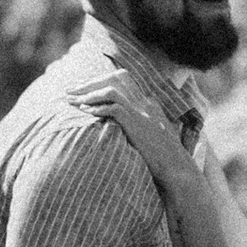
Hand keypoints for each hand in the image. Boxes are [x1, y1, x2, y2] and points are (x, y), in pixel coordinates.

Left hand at [68, 76, 199, 193]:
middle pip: (115, 78)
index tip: (82, 89)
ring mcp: (142, 111)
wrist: (176, 168)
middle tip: (70, 91)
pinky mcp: (138, 123)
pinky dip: (98, 108)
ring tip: (73, 102)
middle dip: (90, 83)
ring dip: (89, 94)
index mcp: (147, 102)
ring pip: (112, 90)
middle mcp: (145, 102)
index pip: (121, 79)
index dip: (99, 82)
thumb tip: (113, 120)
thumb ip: (135, 122)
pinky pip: (114, 108)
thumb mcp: (150, 133)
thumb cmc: (162, 156)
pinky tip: (86, 112)